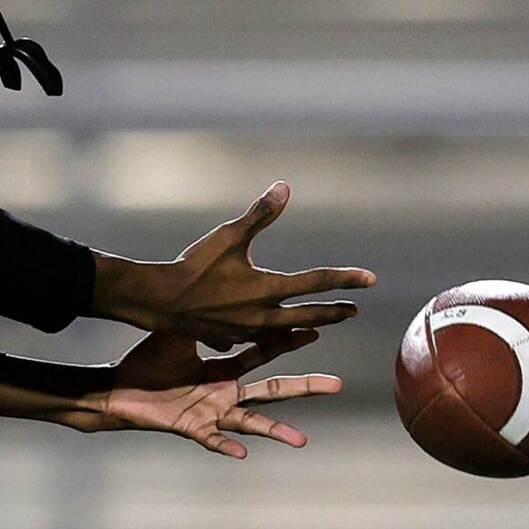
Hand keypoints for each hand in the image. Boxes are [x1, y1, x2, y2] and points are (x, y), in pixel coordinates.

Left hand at [57, 327, 342, 458]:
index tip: (316, 328)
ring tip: (301, 440)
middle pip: (271, 390)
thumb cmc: (147, 365)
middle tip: (337, 384)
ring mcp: (211, 413)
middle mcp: (224, 394)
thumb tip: (210, 284)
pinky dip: (224, 446)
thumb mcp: (177, 337)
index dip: (287, 342)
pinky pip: (210, 439)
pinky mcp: (190, 427)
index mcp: (223, 372)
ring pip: (249, 422)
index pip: (263, 354)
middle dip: (304, 387)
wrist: (119, 391)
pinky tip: (242, 453)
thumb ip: (198, 317)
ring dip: (275, 431)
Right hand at [88, 181, 374, 342]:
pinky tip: (266, 335)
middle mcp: (262, 315)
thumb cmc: (193, 266)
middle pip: (307, 316)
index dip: (345, 279)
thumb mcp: (228, 236)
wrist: (158, 301)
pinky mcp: (227, 340)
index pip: (316, 282)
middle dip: (332, 312)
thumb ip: (259, 214)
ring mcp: (245, 332)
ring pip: (284, 334)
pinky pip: (255, 341)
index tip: (370, 279)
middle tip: (351, 310)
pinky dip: (268, 337)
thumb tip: (284, 187)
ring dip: (304, 328)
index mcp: (267, 289)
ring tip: (316, 326)